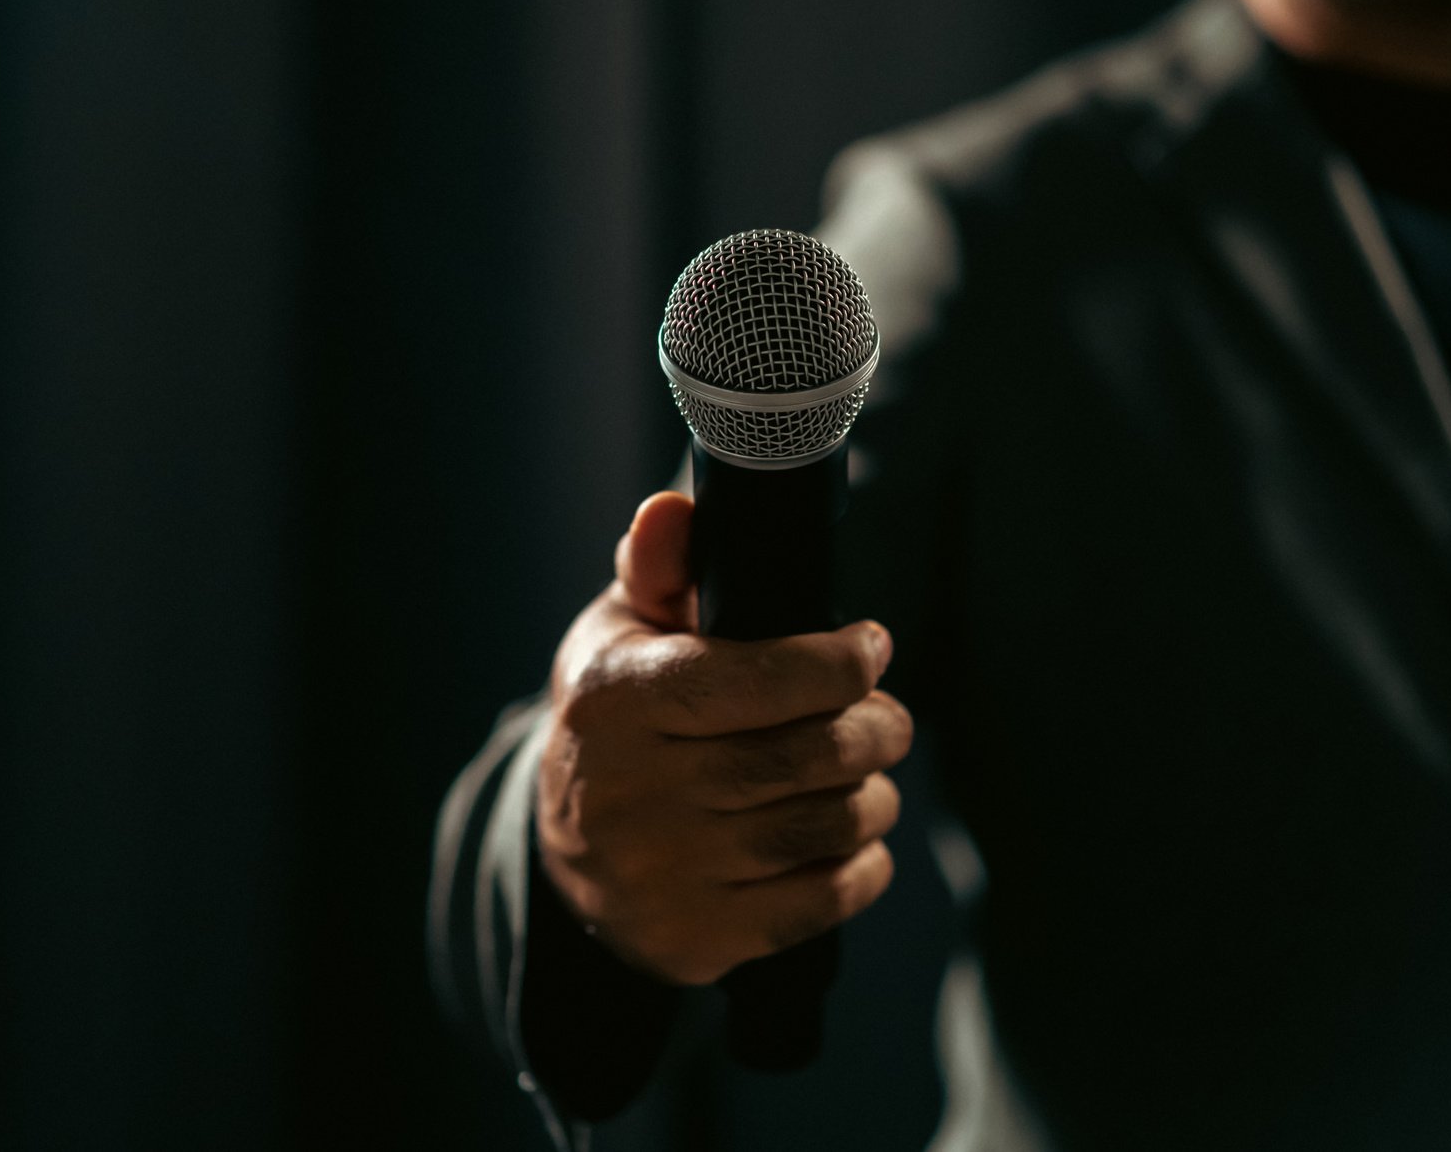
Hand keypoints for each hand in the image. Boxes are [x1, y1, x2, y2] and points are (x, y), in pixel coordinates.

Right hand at [535, 491, 908, 986]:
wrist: (562, 853)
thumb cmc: (618, 715)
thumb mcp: (621, 632)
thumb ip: (659, 566)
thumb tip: (673, 510)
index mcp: (615, 701)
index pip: (753, 680)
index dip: (835, 662)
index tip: (870, 645)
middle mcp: (630, 792)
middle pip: (805, 758)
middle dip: (876, 728)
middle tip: (887, 716)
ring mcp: (661, 875)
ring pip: (823, 828)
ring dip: (873, 796)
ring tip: (868, 773)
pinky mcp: (694, 941)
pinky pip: (821, 902)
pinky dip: (862, 865)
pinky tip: (856, 837)